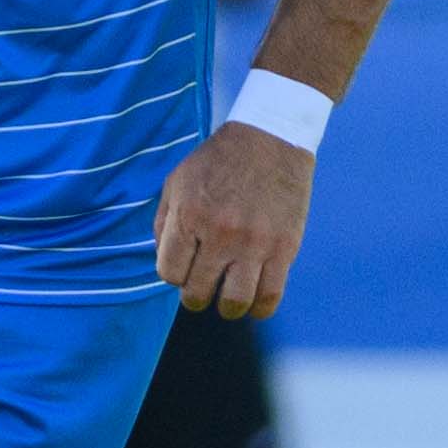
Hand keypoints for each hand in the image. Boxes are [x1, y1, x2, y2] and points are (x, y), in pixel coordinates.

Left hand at [156, 122, 314, 314]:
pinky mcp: (284, 248)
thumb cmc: (218, 161)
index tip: (185, 266)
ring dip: (226, 308)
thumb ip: (164, 224)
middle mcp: (220, 233)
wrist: (270, 138)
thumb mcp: (177, 181)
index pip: (169, 273)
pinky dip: (258, 309)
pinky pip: (269, 296)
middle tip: (203, 286)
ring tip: (227, 298)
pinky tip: (254, 303)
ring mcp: (254, 244)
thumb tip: (165, 265)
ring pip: (233, 303)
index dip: (174, 274)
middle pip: (197, 293)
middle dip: (195, 295)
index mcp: (189, 215)